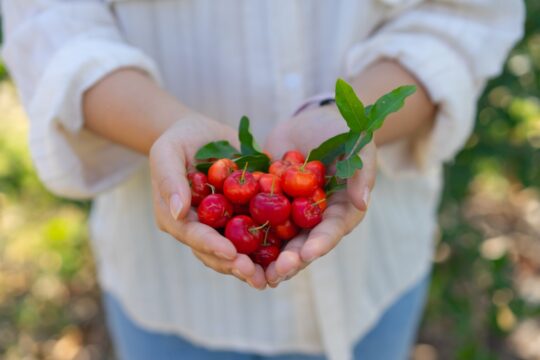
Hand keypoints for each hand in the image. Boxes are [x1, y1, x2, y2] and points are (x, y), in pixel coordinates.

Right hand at [150, 114, 267, 288]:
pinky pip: (256, 235)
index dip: (211, 245)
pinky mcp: (243, 218)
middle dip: (235, 265)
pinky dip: (271, 247)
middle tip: (256, 275)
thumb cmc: (180, 138)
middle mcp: (199, 228)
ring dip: (255, 266)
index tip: (231, 252)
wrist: (203, 134)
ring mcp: (221, 226)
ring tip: (274, 275)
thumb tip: (177, 211)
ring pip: (236, 253)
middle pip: (215, 253)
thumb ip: (170, 179)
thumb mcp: (168, 151)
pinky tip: (289, 255)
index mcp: (176, 217)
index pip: (192, 235)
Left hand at [264, 106, 376, 286]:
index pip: (332, 230)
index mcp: (341, 210)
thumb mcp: (358, 144)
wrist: (311, 120)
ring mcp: (292, 213)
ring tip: (253, 272)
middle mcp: (316, 218)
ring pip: (280, 240)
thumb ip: (362, 171)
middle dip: (291, 260)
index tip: (307, 253)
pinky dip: (246, 234)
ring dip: (268, 258)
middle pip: (304, 244)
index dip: (321, 243)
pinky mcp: (271, 204)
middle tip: (276, 273)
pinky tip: (231, 246)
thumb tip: (363, 201)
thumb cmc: (342, 130)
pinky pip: (258, 220)